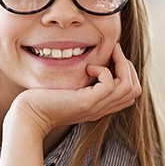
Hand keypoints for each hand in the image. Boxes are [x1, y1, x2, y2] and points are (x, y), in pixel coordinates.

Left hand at [9, 43, 140, 136]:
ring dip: (121, 64)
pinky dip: (104, 71)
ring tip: (108, 52)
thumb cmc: (45, 99)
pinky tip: (89, 67)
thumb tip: (93, 61)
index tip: (113, 55)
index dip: (128, 72)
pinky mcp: (86, 102)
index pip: (131, 92)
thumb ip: (85, 80)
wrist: (30, 114)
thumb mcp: (71, 88)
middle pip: (135, 90)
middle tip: (114, 50)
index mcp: (100, 105)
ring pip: (128, 87)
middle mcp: (102, 108)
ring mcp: (96, 106)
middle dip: (128, 66)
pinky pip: (109, 85)